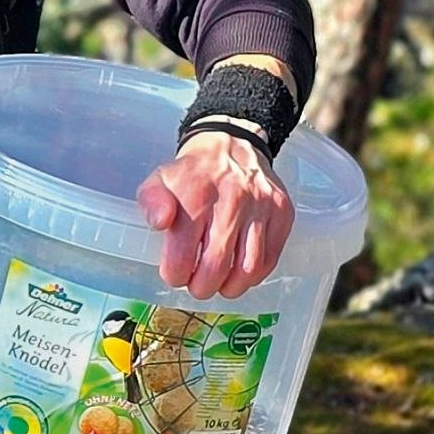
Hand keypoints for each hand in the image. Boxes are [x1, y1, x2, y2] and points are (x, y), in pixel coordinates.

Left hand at [136, 131, 291, 298]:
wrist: (232, 147)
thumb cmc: (191, 174)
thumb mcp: (158, 181)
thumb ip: (151, 203)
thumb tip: (159, 223)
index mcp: (195, 195)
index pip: (183, 254)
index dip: (176, 275)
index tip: (174, 276)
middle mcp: (232, 201)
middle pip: (217, 266)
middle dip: (202, 286)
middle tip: (197, 286)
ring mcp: (261, 208)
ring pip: (248, 268)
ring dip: (231, 286)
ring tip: (219, 285)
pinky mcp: (282, 213)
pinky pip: (270, 258)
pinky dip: (254, 275)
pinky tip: (239, 273)